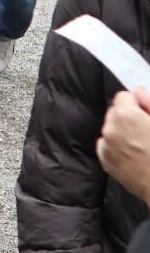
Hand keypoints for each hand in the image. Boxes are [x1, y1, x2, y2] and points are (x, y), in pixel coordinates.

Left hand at [98, 88, 149, 204]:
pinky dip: (117, 146)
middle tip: (147, 130)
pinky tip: (135, 154)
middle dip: (129, 116)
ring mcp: (106, 146)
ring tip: (143, 144)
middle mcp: (111, 129)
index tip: (146, 113)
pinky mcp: (106, 162)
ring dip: (122, 132)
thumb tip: (139, 91)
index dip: (138, 103)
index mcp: (126, 116)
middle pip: (115, 112)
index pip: (124, 96)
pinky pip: (108, 146)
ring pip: (111, 129)